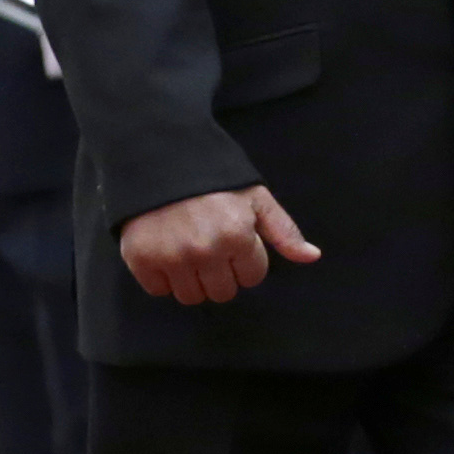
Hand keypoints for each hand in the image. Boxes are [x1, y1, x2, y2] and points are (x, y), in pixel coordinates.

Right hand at [119, 184, 322, 306]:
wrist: (157, 156)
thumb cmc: (212, 177)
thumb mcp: (254, 196)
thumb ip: (283, 230)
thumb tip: (312, 257)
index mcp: (237, 235)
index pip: (252, 277)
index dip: (244, 259)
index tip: (232, 239)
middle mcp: (205, 250)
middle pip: (222, 293)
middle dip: (220, 273)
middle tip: (208, 244)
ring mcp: (172, 257)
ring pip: (191, 297)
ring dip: (191, 278)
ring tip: (186, 247)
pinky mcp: (141, 259)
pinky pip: (159, 290)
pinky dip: (162, 276)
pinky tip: (164, 249)